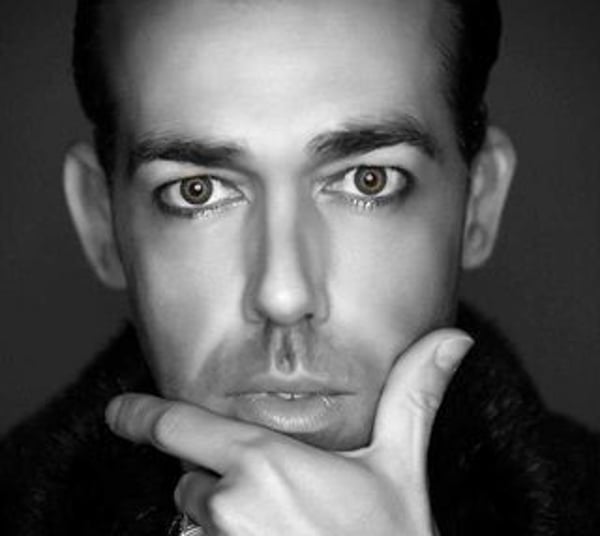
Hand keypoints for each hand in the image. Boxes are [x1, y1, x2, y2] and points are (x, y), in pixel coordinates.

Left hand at [106, 329, 472, 534]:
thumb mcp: (401, 470)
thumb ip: (414, 399)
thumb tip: (453, 339)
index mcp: (265, 463)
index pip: (181, 427)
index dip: (143, 415)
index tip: (119, 411)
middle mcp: (228, 506)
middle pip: (195, 482)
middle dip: (222, 484)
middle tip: (281, 504)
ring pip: (194, 527)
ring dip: (222, 526)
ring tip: (282, 535)